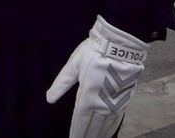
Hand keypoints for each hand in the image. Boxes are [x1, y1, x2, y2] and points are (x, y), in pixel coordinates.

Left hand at [46, 16, 147, 137]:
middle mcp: (102, 105)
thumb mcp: (73, 66)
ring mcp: (115, 104)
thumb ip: (61, 84)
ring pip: (106, 125)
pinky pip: (118, 120)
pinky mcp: (125, 100)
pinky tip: (109, 132)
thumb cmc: (94, 53)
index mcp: (87, 98)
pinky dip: (112, 128)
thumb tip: (49, 99)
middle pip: (93, 126)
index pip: (80, 121)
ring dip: (99, 134)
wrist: (121, 46)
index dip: (76, 132)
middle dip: (87, 135)